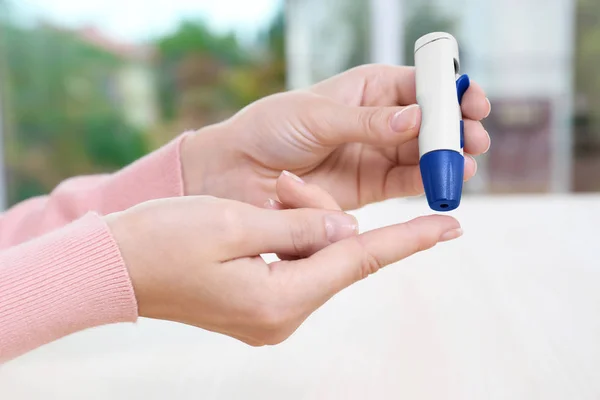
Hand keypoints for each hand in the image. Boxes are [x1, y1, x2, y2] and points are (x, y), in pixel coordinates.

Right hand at [106, 173, 461, 345]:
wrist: (113, 267)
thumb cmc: (164, 240)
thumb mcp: (235, 222)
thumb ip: (301, 226)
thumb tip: (348, 230)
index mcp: (278, 301)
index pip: (360, 262)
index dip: (409, 240)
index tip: (452, 225)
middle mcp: (280, 318)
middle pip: (334, 258)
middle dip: (323, 215)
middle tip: (288, 184)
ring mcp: (267, 316)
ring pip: (312, 259)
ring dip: (302, 222)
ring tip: (271, 195)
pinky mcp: (255, 306)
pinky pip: (292, 267)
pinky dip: (288, 237)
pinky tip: (266, 217)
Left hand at [182, 64, 490, 209]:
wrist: (238, 170)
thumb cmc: (270, 129)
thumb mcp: (318, 116)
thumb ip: (366, 122)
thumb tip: (416, 117)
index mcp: (366, 88)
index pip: (419, 85)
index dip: (449, 92)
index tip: (472, 101)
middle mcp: (377, 120)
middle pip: (429, 121)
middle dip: (455, 128)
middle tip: (475, 137)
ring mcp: (375, 153)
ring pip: (423, 152)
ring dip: (447, 156)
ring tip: (467, 161)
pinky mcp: (370, 186)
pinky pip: (407, 181)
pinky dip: (427, 181)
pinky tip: (447, 179)